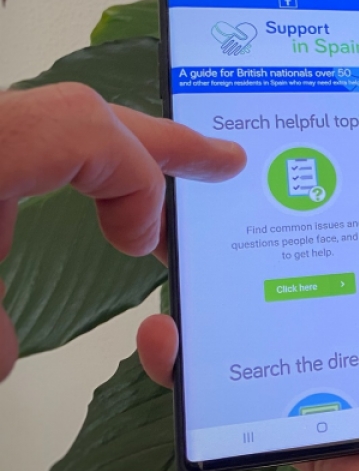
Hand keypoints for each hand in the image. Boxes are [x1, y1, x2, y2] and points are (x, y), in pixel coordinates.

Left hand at [0, 83, 246, 381]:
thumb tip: (7, 356)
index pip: (88, 132)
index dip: (135, 186)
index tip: (139, 245)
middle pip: (86, 113)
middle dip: (164, 144)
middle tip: (225, 163)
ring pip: (58, 121)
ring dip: (118, 152)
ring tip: (168, 174)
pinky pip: (32, 137)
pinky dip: (72, 158)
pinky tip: (84, 189)